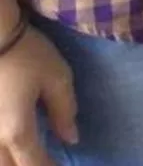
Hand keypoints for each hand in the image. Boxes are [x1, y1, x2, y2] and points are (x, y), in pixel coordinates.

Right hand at [0, 26, 76, 165]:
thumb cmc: (27, 53)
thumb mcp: (58, 78)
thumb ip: (65, 111)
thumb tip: (71, 138)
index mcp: (17, 130)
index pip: (34, 164)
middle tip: (46, 163)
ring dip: (12, 162)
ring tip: (29, 156)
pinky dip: (1, 152)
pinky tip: (10, 148)